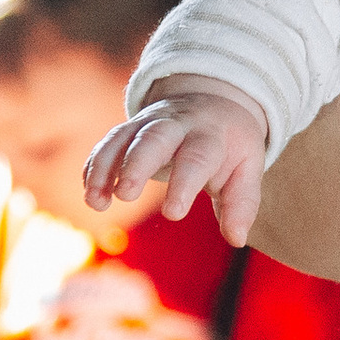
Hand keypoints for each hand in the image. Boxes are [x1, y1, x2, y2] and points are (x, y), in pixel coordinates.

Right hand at [85, 80, 270, 242]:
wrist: (214, 101)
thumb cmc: (230, 145)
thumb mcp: (247, 168)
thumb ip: (241, 203)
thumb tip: (237, 239)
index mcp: (210, 135)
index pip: (197, 157)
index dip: (184, 184)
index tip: (173, 214)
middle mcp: (177, 125)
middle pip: (154, 138)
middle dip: (137, 164)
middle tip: (126, 195)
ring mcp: (148, 124)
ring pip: (123, 139)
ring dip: (106, 169)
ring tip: (96, 203)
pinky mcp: (129, 130)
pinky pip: (107, 145)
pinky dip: (95, 168)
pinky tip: (92, 195)